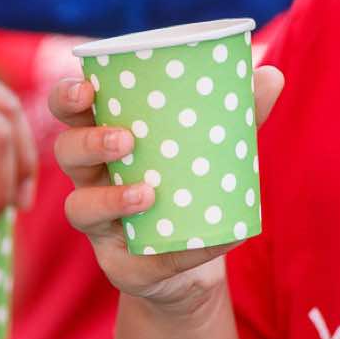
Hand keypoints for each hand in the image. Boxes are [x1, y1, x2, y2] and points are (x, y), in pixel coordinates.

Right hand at [52, 69, 283, 312]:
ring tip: (146, 193)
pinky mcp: (120, 264)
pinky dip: (171, 252)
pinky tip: (199, 242)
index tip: (86, 88)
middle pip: (65, 153)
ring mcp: (101, 222)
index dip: (67, 97)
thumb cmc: (198, 178)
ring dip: (109, 199)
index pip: (71, 110)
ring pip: (79, 207)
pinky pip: (131, 262)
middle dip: (85, 142)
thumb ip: (242, 112)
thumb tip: (273, 74)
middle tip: (124, 138)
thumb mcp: (219, 144)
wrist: (205, 248)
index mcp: (107, 135)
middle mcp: (93, 177)